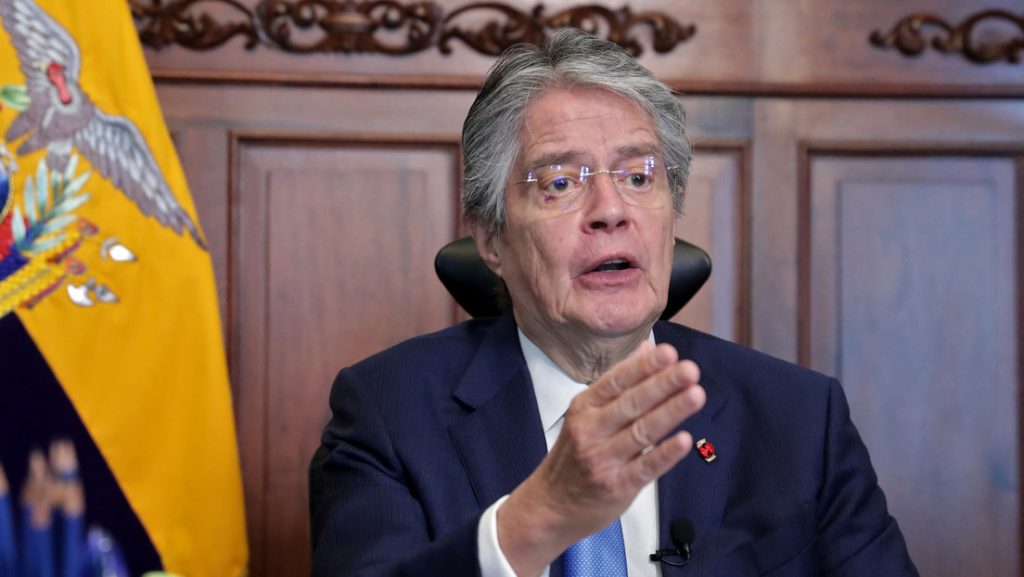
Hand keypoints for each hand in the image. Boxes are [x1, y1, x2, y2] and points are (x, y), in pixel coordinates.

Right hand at [497, 342, 704, 575]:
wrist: (550, 506)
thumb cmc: (573, 456)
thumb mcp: (587, 414)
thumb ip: (619, 382)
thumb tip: (647, 349)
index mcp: (585, 407)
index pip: (617, 381)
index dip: (643, 366)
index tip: (668, 352)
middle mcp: (591, 430)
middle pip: (632, 403)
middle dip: (663, 384)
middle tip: (689, 369)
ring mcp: (603, 459)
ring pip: (642, 432)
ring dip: (671, 412)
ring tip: (696, 396)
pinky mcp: (616, 486)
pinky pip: (645, 467)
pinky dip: (665, 454)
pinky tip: (684, 440)